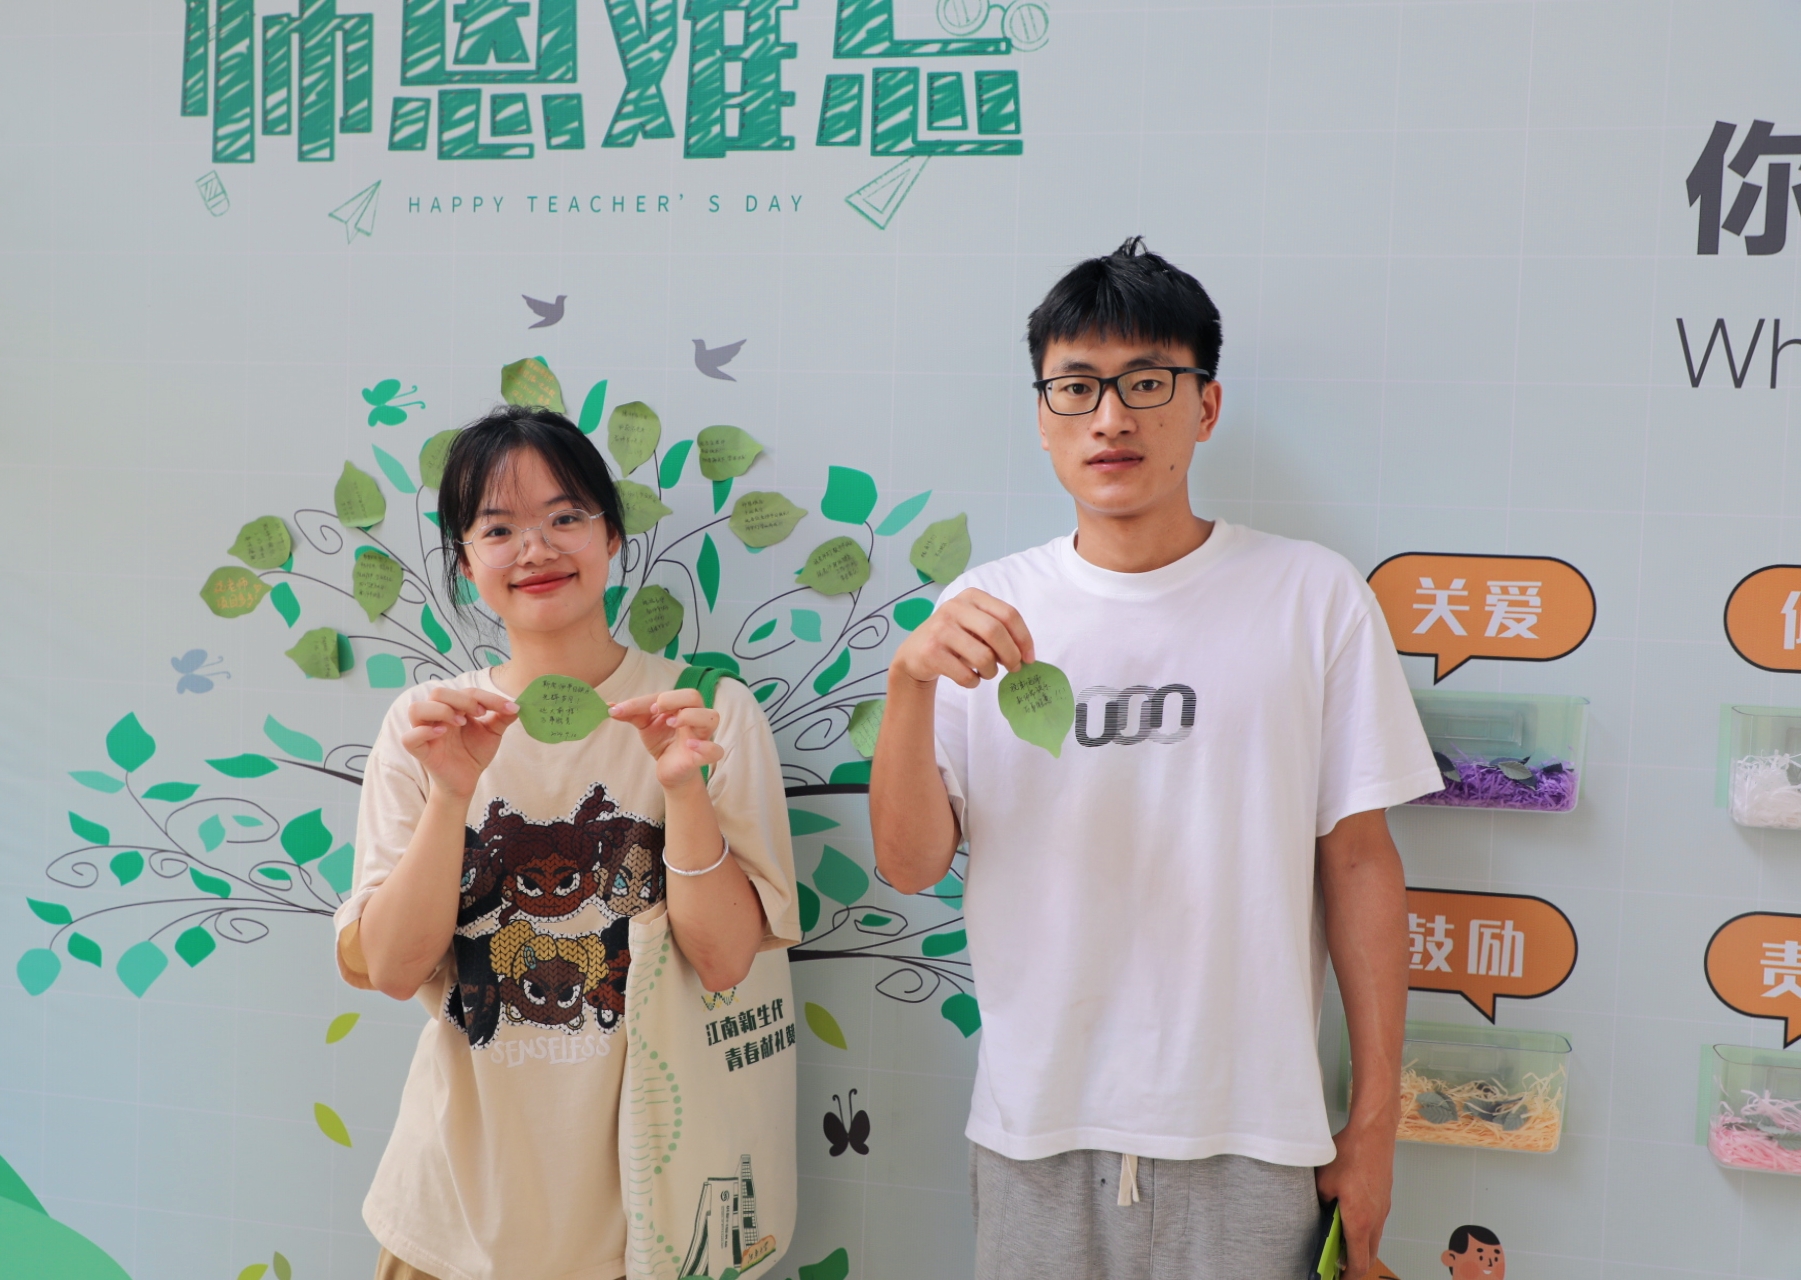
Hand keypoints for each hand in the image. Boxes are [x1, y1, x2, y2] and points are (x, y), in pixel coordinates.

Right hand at [401, 687, 519, 799]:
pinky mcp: (420, 751)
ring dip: (441, 710)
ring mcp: (425, 733)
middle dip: (462, 700)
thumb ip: (502, 717)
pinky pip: (409, 738)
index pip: (465, 692)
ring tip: (460, 722)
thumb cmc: (475, 753)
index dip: (487, 697)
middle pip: (438, 693)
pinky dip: (423, 732)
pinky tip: (441, 733)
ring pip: (416, 709)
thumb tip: (518, 704)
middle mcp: (436, 716)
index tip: (507, 707)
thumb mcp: (493, 733)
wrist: (467, 781)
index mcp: (454, 708)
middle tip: (480, 713)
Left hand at [609, 689, 724, 790]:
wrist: (668, 770)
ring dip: (690, 716)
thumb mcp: (645, 725)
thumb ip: (631, 713)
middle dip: (674, 699)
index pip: (671, 694)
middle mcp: (695, 717)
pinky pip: (716, 750)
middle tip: (656, 710)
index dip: (653, 698)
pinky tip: (689, 746)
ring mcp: (701, 736)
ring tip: (671, 724)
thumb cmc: (662, 741)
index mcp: (682, 706)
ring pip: (711, 717)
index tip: (635, 708)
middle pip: (694, 696)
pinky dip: (705, 747)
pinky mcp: (702, 757)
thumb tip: (609, 705)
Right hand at [890, 588, 1034, 689]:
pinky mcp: (931, 652)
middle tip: (1014, 668)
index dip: (1023, 638)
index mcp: (971, 596)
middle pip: (996, 632)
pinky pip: (966, 675)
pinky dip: (974, 682)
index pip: (1008, 614)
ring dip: (991, 672)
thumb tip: (1025, 654)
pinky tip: (969, 677)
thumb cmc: (954, 639)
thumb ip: (998, 630)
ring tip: (987, 672)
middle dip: (1011, 655)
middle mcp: (954, 607)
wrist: (914, 654)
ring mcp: (940, 629)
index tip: (1029, 658)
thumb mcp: (974, 624)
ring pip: (983, 656)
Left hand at [1314, 1119, 1395, 1278]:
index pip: (1358, 1262)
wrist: (1373, 1133)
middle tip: (1337, 1266)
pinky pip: (1377, 1223)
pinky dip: (1365, 1230)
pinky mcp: (1384, 1198)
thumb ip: (1318, 1203)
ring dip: (1360, 1246)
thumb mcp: (1322, 1182)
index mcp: (1360, 1221)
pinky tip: (1349, 1218)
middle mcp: (1376, 1219)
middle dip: (1354, 1265)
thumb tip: (1315, 1213)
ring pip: (1374, 1239)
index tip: (1338, 1278)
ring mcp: (1383, 1209)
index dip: (1348, 1275)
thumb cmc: (1349, 1154)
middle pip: (1369, 1255)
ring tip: (1340, 1243)